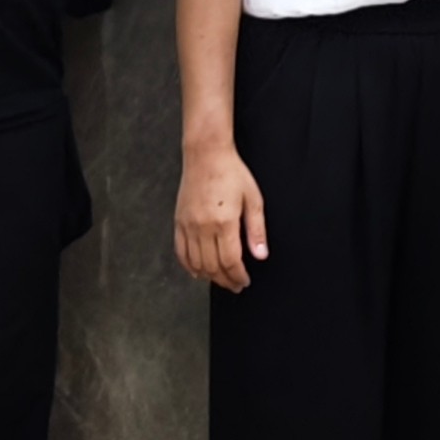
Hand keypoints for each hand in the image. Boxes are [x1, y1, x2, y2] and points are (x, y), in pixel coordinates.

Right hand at [175, 141, 267, 291]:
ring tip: (221, 279)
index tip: (244, 281)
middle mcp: (203, 227)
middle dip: (226, 280)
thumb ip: (256, 230)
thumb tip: (261, 255)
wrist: (206, 154)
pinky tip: (198, 271)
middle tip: (235, 285)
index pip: (231, 261)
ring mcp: (188, 225)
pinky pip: (181, 252)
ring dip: (209, 276)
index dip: (238, 276)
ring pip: (196, 263)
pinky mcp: (179, 221)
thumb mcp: (253, 198)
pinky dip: (189, 266)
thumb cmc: (231, 172)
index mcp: (224, 222)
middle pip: (213, 266)